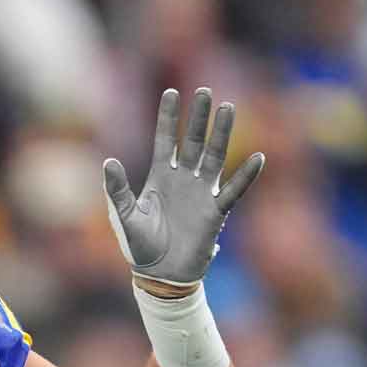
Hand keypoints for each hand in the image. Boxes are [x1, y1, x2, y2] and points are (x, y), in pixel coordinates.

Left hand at [103, 88, 264, 286]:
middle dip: (198, 118)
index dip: (167, 118)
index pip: (164, 140)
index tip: (171, 92)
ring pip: (214, 157)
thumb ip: (117, 189)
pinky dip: (245, 176)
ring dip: (221, 134)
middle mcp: (182, 180)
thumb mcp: (124, 216)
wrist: (160, 274)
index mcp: (159, 178)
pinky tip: (258, 158)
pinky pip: (233, 191)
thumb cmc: (139, 246)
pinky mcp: (215, 212)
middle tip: (205, 91)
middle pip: (192, 142)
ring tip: (228, 108)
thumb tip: (108, 161)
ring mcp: (200, 194)